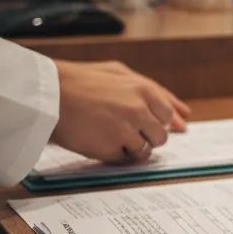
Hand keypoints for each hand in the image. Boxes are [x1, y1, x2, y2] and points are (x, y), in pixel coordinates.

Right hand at [51, 60, 191, 164]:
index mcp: (145, 90)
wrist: (48, 94)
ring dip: (131, 147)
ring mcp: (125, 131)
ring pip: (145, 150)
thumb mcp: (120, 73)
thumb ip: (154, 91)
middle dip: (146, 136)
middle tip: (122, 129)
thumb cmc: (83, 81)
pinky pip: (124, 160)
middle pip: (160, 137)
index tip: (144, 124)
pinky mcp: (110, 149)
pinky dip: (115, 156)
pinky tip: (100, 142)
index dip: (156, 121)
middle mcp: (140, 110)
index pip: (168, 115)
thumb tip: (184, 115)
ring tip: (109, 134)